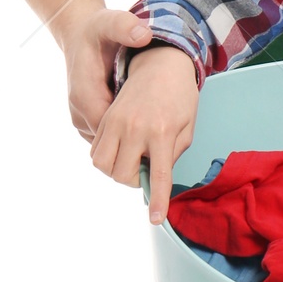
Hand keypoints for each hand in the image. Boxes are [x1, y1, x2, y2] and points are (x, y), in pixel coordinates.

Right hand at [58, 5, 155, 144]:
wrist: (80, 35)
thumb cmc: (97, 31)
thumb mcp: (110, 22)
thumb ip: (124, 27)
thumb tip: (144, 35)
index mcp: (85, 95)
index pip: (111, 133)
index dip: (136, 138)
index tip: (162, 132)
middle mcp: (79, 113)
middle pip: (111, 145)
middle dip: (137, 144)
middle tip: (166, 136)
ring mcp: (81, 120)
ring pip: (110, 145)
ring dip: (132, 142)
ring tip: (158, 130)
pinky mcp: (87, 122)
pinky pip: (109, 139)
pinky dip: (126, 137)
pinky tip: (146, 127)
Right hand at [88, 42, 200, 218]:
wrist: (160, 62)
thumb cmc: (180, 96)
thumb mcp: (187, 126)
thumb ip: (172, 155)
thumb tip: (157, 177)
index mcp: (162, 132)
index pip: (159, 175)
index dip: (157, 200)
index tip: (156, 219)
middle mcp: (135, 128)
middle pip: (121, 174)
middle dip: (134, 179)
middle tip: (146, 166)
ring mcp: (116, 122)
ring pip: (102, 164)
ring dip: (116, 169)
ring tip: (132, 157)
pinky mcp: (105, 117)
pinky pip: (96, 149)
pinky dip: (107, 156)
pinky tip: (122, 146)